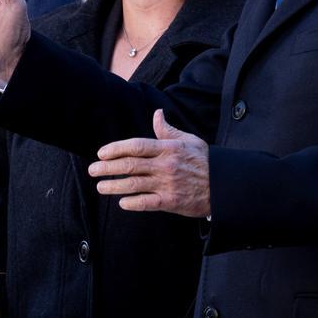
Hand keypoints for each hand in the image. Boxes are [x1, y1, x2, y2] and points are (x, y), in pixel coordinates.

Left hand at [88, 110, 211, 217]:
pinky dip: (133, 203)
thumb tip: (156, 114)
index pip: (136, 146)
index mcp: (168, 148)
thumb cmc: (205, 161)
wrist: (224, 185)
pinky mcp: (172, 201)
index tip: (101, 153)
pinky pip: (147, 203)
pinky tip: (121, 203)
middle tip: (92, 170)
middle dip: (107, 168)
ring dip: (114, 186)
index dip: (115, 149)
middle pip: (130, 165)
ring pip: (134, 184)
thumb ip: (168, 130)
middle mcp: (165, 165)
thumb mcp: (189, 140)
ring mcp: (168, 184)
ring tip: (100, 187)